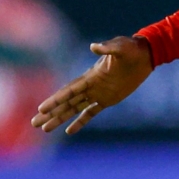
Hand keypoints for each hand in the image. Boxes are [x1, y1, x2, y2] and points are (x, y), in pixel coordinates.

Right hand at [31, 35, 153, 135]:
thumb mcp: (120, 47)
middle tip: (34, 123)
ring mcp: (97, 93)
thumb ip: (107, 48)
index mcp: (90, 76)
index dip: (55, 100)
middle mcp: (90, 86)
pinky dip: (80, 122)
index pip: (69, 91)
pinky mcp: (108, 99)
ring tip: (45, 129)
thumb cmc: (131, 48)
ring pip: (73, 109)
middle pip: (66, 103)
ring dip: (59, 118)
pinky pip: (90, 113)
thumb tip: (94, 46)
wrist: (144, 54)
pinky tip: (69, 131)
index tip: (41, 108)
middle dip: (50, 113)